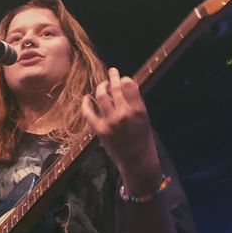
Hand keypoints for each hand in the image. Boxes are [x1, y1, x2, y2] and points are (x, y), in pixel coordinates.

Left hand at [81, 67, 160, 193]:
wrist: (136, 161)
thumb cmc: (143, 139)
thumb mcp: (145, 119)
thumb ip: (135, 103)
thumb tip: (124, 86)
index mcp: (138, 110)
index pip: (129, 85)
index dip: (124, 79)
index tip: (123, 78)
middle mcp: (123, 114)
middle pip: (115, 88)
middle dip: (113, 77)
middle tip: (112, 72)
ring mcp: (110, 121)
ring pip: (101, 96)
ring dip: (101, 87)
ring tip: (103, 84)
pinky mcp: (99, 129)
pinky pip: (88, 113)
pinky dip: (86, 103)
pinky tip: (86, 98)